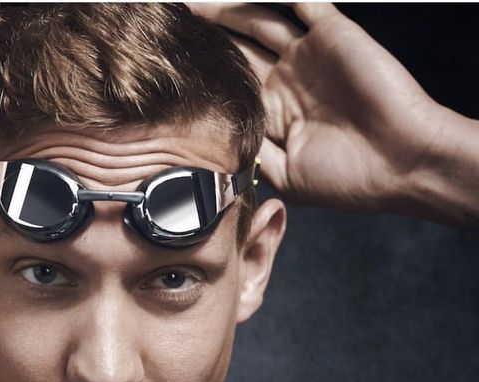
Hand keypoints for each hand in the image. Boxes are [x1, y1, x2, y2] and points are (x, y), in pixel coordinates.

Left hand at [189, 3, 444, 213]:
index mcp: (272, 116)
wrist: (401, 164)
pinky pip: (302, 2)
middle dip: (205, 40)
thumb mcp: (284, 176)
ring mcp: (307, 57)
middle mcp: (285, 83)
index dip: (200, 79)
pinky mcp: (332, 34)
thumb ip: (250, 155)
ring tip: (191, 5)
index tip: (165, 73)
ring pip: (258, 22)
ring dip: (226, 11)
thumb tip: (208, 150)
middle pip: (236, 51)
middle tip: (169, 26)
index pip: (228, 89)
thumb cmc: (347, 180)